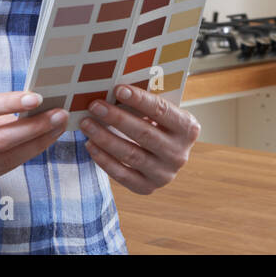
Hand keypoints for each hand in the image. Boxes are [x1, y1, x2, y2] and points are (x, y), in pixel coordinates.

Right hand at [0, 89, 67, 186]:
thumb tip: (22, 110)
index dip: (10, 104)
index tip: (36, 98)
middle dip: (34, 127)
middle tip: (59, 114)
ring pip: (6, 158)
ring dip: (37, 142)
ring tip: (57, 127)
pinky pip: (4, 167)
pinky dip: (25, 152)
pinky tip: (40, 140)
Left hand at [79, 85, 199, 194]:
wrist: (163, 155)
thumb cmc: (157, 124)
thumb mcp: (161, 113)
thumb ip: (146, 103)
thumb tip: (114, 88)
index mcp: (188, 128)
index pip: (162, 111)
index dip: (140, 100)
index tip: (118, 89)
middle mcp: (180, 153)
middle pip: (144, 133)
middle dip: (117, 118)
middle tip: (95, 105)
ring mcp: (165, 174)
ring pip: (131, 155)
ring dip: (105, 138)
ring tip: (86, 124)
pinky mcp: (148, 187)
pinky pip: (122, 174)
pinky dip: (104, 159)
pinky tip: (90, 145)